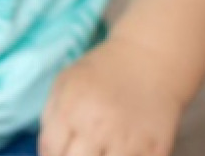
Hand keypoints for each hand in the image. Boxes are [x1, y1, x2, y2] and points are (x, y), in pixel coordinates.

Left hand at [40, 37, 184, 155]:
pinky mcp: (156, 150)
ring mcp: (128, 142)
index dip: (51, 155)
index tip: (60, 151)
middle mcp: (98, 129)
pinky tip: (122, 148)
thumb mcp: (64, 83)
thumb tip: (48, 151)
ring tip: (101, 148)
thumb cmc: (102, 70)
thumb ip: (50, 118)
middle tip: (80, 149)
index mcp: (70, 112)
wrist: (150, 59)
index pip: (51, 151)